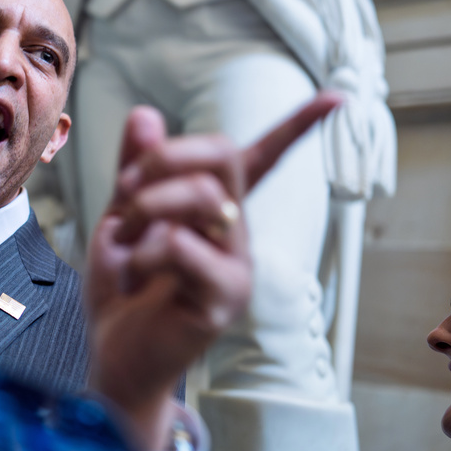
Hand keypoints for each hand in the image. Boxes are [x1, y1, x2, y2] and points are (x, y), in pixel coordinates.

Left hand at [84, 92, 342, 450]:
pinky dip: (142, 252)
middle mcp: (237, 231)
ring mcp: (237, 264)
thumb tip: (146, 113)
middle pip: (222, 156)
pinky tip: (133, 277)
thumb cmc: (124, 286)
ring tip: (124, 241)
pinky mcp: (225, 297)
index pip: (264, 158)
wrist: (114, 352)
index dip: (298, 126)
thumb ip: (135, 169)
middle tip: (124, 191)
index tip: (336, 98)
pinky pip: (183, 245)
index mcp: (218, 207)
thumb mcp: (122, 216)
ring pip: (205, 196)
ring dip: (147, 208)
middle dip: (164, 159)